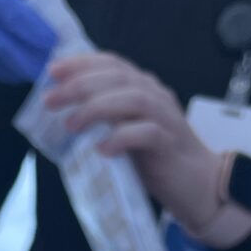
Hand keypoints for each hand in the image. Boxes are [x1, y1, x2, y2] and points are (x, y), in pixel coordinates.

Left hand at [44, 53, 250, 243]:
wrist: (198, 187)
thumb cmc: (157, 161)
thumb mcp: (125, 133)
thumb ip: (105, 120)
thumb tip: (65, 115)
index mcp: (143, 89)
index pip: (112, 64)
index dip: (82, 64)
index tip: (52, 71)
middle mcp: (155, 96)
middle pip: (118, 77)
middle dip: (80, 85)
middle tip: (51, 100)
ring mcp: (165, 118)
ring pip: (132, 99)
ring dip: (97, 108)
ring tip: (72, 124)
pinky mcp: (170, 144)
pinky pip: (147, 133)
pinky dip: (122, 138)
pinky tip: (102, 149)